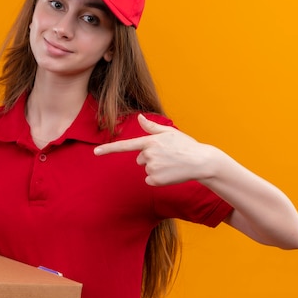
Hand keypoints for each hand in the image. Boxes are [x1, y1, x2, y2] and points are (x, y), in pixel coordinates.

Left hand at [94, 114, 213, 185]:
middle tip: (168, 156)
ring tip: (172, 164)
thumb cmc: (186, 146)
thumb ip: (152, 127)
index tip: (96, 152)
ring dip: (157, 168)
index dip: (109, 149)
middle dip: (151, 158)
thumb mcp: (170, 133)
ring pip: (146, 169)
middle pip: (140, 159)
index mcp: (150, 142)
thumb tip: (141, 117)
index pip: (125, 146)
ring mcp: (151, 168)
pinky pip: (150, 180)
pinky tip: (171, 174)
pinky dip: (159, 179)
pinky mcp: (155, 180)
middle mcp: (148, 155)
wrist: (201, 162)